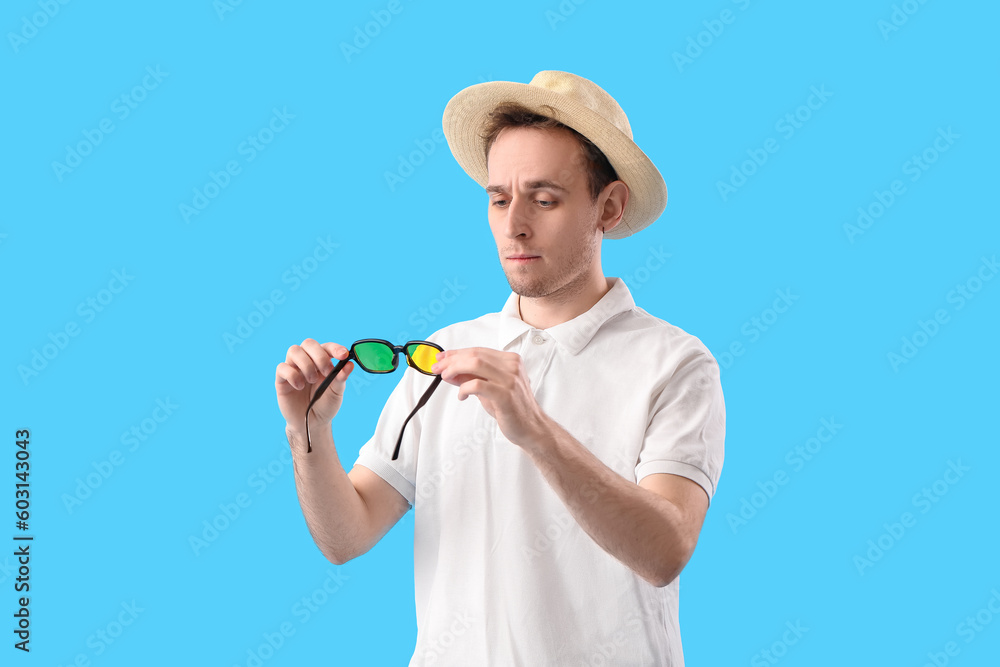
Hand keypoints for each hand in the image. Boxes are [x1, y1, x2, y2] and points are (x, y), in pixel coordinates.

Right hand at [275, 339, 354, 430]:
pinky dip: (293, 375)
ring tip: (311, 380)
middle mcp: (307, 361)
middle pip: (308, 343)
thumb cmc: (325, 405)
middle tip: (327, 371)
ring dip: (306, 364)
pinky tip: (299, 387)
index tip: (343, 355)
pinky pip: (282, 367)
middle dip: (319, 355)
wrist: (312, 423)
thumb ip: (341, 378)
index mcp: (322, 361)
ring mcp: (293, 369)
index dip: (335, 348)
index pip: (326, 347)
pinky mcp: (282, 380)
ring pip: (294, 350)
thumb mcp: (337, 393)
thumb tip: (349, 364)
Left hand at [430, 347, 549, 447]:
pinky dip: (464, 388)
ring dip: (455, 369)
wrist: (531, 427)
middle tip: (437, 368)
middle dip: (451, 360)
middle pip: (474, 355)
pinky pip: (478, 385)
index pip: (478, 350)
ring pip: (475, 364)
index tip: (441, 359)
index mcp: (510, 360)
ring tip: (446, 377)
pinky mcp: (505, 395)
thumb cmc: (512, 408)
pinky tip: (462, 395)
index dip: (456, 353)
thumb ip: (473, 377)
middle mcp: (512, 366)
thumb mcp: (491, 388)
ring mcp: (510, 379)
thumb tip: (450, 371)